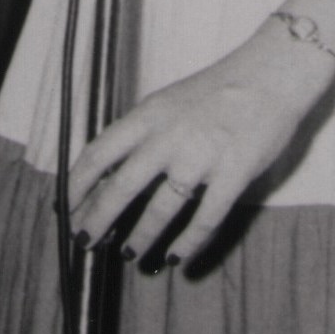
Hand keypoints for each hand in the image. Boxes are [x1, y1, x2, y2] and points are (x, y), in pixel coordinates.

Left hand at [66, 34, 334, 266]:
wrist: (268, 76)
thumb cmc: (215, 91)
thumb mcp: (167, 103)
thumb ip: (142, 133)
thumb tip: (111, 171)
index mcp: (148, 116)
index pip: (98, 153)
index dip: (76, 184)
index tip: (65, 206)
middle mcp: (168, 137)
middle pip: (120, 186)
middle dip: (98, 219)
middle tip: (85, 240)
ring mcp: (202, 157)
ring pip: (160, 209)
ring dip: (141, 236)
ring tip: (130, 252)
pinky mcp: (233, 174)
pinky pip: (206, 219)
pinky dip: (189, 242)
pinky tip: (179, 257)